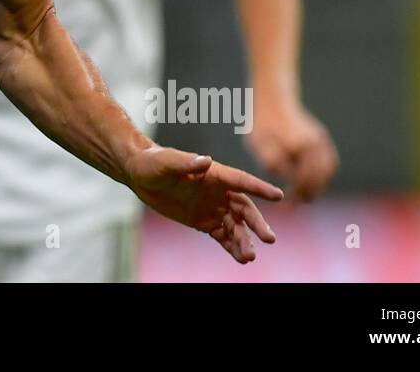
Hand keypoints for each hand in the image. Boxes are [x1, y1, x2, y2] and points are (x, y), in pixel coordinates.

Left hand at [124, 146, 282, 262]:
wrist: (140, 175)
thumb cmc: (153, 162)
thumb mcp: (167, 162)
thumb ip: (186, 163)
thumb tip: (206, 161)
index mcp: (214, 174)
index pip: (242, 181)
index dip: (260, 188)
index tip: (279, 196)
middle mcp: (219, 191)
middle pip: (244, 208)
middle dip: (257, 224)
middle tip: (269, 239)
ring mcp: (213, 207)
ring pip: (235, 226)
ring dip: (244, 240)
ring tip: (249, 256)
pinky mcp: (204, 221)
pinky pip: (223, 235)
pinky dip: (232, 246)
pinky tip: (241, 258)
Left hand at [247, 99, 338, 201]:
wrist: (272, 100)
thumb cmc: (262, 124)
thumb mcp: (260, 143)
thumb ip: (272, 160)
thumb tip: (287, 177)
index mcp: (299, 144)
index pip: (305, 177)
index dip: (299, 193)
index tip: (290, 204)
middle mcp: (314, 141)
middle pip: (319, 175)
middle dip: (310, 191)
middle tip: (299, 203)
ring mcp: (320, 138)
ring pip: (327, 168)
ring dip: (319, 183)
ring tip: (306, 195)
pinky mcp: (322, 137)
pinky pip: (328, 160)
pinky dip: (323, 173)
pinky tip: (312, 181)